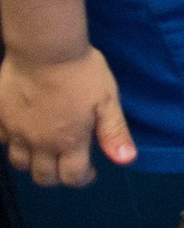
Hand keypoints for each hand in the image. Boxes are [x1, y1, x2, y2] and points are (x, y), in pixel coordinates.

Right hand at [0, 42, 134, 185]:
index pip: (72, 177)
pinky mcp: (0, 117)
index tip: (89, 170)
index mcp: (69, 141)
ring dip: (32, 163)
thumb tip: (126, 160)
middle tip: (66, 162)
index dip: (83, 178)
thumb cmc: (81, 72)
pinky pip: (2, 140)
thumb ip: (114, 132)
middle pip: (43, 177)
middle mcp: (40, 143)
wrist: (44, 48)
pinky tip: (22, 131)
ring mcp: (17, 131)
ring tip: (44, 150)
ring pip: (19, 163)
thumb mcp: (107, 99)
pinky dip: (11, 142)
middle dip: (57, 176)